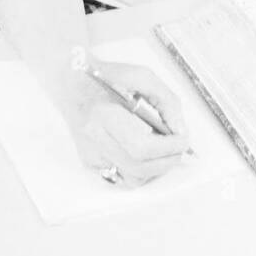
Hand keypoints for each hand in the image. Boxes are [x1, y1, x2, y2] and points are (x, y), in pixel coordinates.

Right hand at [57, 60, 190, 187]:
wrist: (72, 83)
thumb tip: (179, 129)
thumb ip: (166, 101)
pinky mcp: (90, 162)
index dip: (168, 147)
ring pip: (131, 178)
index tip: (183, 139)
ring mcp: (90, 153)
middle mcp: (94, 138)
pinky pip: (122, 177)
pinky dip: (141, 170)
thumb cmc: (107, 77)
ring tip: (164, 151)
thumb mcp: (142, 76)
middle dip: (167, 161)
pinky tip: (146, 154)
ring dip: (155, 169)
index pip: (142, 146)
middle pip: (139, 166)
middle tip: (179, 148)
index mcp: (104, 114)